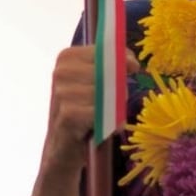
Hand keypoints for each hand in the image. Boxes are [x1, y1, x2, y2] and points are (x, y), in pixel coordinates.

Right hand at [38, 46, 139, 175]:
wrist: (63, 146)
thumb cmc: (85, 108)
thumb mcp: (99, 82)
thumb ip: (114, 66)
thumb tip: (132, 62)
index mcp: (67, 57)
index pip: (103, 49)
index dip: (122, 58)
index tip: (134, 68)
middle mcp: (60, 72)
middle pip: (106, 70)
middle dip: (118, 85)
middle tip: (116, 99)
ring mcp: (61, 93)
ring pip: (104, 91)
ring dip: (113, 105)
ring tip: (104, 115)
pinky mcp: (67, 115)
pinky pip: (99, 111)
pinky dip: (106, 119)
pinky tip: (97, 126)